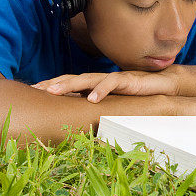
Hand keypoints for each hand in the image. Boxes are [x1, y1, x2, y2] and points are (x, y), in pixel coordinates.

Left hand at [32, 69, 179, 102]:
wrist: (162, 83)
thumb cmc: (136, 94)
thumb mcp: (114, 102)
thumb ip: (98, 107)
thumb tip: (80, 117)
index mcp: (95, 84)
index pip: (69, 83)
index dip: (52, 85)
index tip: (33, 91)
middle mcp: (100, 79)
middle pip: (72, 79)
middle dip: (52, 83)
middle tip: (35, 89)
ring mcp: (113, 78)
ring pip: (86, 79)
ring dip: (68, 84)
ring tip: (53, 91)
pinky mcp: (127, 80)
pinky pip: (112, 83)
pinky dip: (100, 90)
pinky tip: (90, 98)